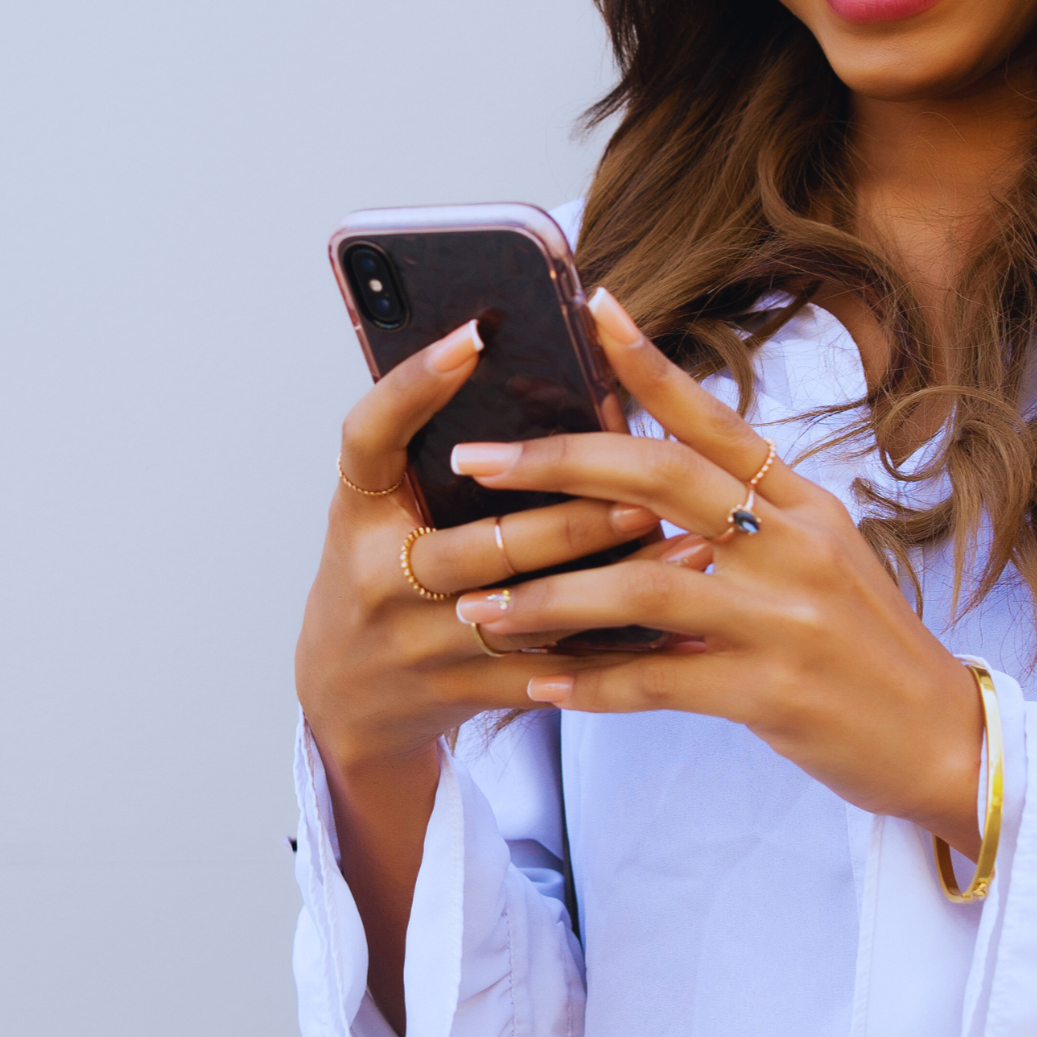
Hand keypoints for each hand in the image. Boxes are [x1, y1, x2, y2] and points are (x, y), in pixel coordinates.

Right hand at [295, 318, 692, 777]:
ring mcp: (418, 643)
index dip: (414, 384)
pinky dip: (618, 656)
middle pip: (480, 544)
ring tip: (689, 552)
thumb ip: (439, 458)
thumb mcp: (390, 513)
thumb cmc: (385, 575)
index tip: (473, 336)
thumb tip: (550, 377)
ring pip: (530, 614)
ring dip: (615, 585)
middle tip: (647, 494)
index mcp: (359, 511)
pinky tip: (678, 635)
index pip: (369, 434)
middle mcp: (379, 576)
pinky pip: (551, 675)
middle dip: (571, 522)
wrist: (346, 700)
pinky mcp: (458, 692)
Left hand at [448, 290, 985, 854]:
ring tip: (480, 606)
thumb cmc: (868, 648)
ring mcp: (783, 619)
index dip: (650, 362)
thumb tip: (648, 493)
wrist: (944, 741)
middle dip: (557, 465)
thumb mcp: (823, 561)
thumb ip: (749, 521)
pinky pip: (657, 680)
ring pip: (642, 584)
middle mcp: (795, 546)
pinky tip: (538, 684)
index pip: (715, 418)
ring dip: (549, 594)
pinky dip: (590, 683)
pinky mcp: (769, 693)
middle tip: (476, 463)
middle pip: (660, 478)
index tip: (591, 306)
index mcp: (805, 505)